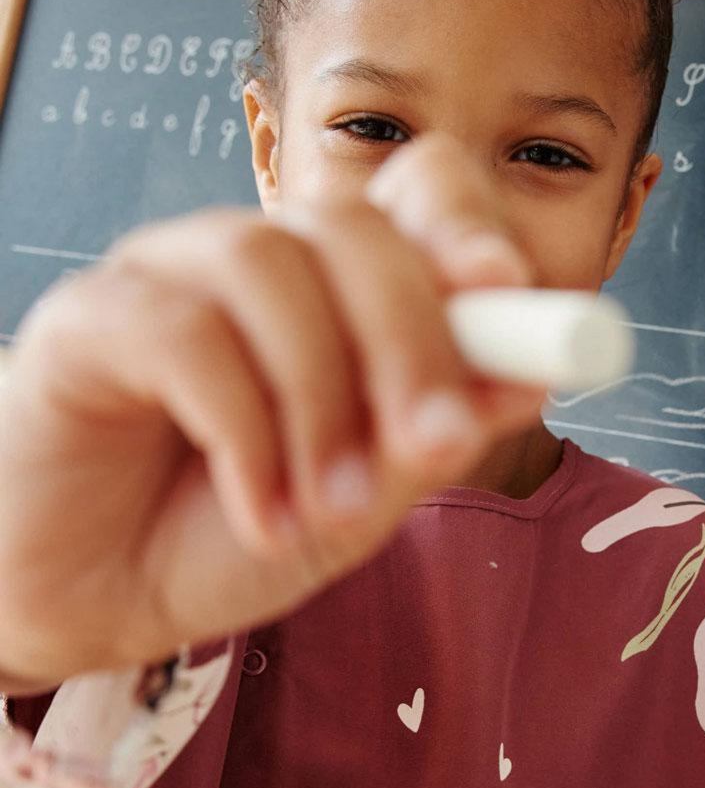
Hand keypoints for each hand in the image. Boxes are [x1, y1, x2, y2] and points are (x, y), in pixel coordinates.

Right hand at [0, 137, 544, 688]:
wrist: (108, 599)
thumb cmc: (241, 530)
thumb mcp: (367, 493)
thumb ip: (438, 426)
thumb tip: (531, 372)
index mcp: (341, 285)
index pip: (416, 189)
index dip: (466, 224)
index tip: (504, 291)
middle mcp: (261, 258)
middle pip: (353, 226)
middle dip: (412, 339)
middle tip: (438, 446)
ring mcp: (171, 276)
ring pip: (270, 265)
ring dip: (322, 400)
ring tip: (330, 509)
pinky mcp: (90, 317)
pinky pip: (184, 334)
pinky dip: (244, 432)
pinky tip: (263, 513)